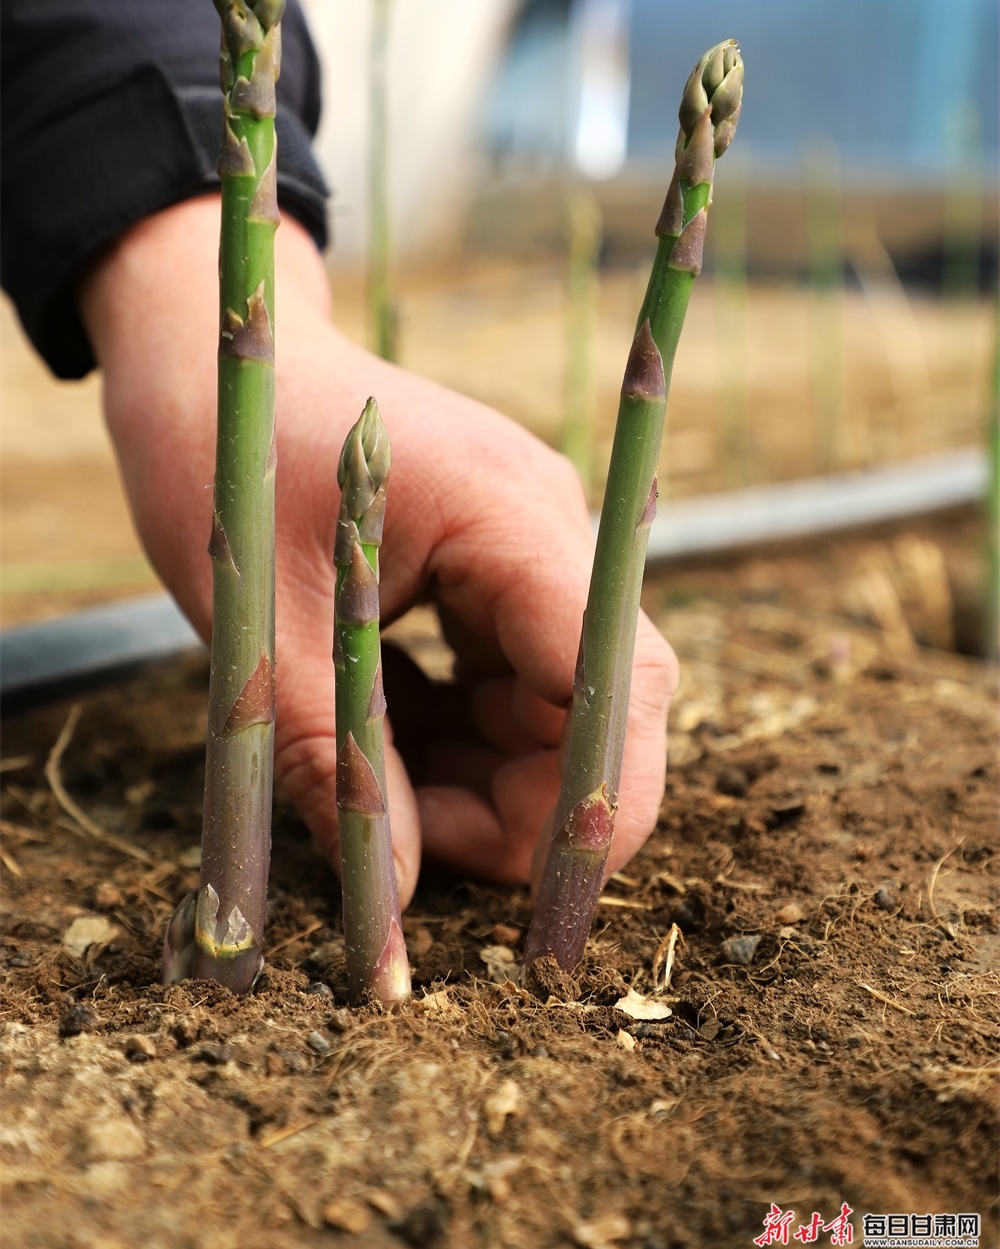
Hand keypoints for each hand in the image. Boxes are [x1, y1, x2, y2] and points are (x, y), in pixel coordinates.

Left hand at [79, 197, 677, 905]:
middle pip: (603, 704)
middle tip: (410, 842)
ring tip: (376, 787)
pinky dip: (463, 736)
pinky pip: (514, 681)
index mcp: (506, 511)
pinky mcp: (495, 570)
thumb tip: (397, 890)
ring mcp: (525, 548)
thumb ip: (332, 752)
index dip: (593, 798)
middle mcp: (543, 528)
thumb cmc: (222, 451)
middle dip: (528, 801)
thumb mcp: (258, 618)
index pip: (616, 674)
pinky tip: (387, 741)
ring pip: (561, 705)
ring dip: (491, 776)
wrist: (220, 356)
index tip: (522, 892)